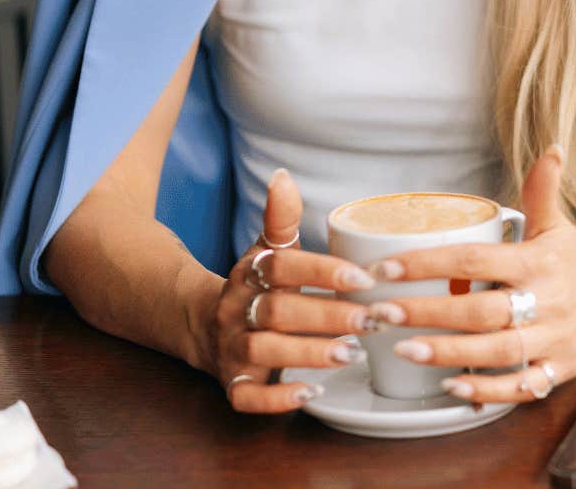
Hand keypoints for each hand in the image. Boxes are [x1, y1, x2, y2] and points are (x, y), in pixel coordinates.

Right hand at [209, 170, 391, 413]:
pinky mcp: (233, 383)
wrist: (203, 325)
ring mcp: (232, 348)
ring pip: (265, 352)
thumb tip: (283, 175)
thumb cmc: (255, 286)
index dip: (321, 272)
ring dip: (308, 354)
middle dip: (326, 316)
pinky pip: (247, 397)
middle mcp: (237, 310)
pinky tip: (312, 394)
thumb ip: (280, 219)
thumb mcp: (266, 250)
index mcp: (251, 273)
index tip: (363, 278)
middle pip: (278, 312)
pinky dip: (277, 400)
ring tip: (350, 354)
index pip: (282, 266)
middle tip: (372, 320)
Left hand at [370, 147, 575, 403]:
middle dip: (428, 313)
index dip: (429, 263)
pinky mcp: (559, 370)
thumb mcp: (557, 226)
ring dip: (449, 353)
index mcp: (537, 262)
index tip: (386, 268)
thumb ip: (543, 191)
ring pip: (498, 351)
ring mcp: (554, 339)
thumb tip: (549, 147)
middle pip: (481, 311)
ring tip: (403, 349)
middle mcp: (546, 301)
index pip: (476, 260)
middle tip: (382, 313)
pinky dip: (488, 391)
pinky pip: (522, 386)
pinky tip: (451, 388)